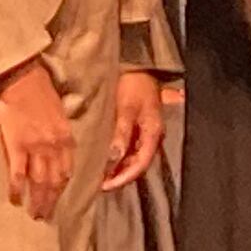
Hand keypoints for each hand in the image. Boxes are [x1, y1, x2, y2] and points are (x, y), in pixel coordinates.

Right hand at [0, 61, 76, 217]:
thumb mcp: (60, 113)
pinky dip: (17, 188)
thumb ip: (61, 134)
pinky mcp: (17, 145)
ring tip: (33, 214)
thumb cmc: (40, 91)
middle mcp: (54, 146)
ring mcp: (35, 147)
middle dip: (50, 201)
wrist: (22, 79)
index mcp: (66, 138)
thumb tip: (60, 151)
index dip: (62, 189)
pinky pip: (18, 173)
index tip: (57, 200)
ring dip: (37, 200)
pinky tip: (15, 199)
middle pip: (54, 181)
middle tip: (44, 216)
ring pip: (39, 181)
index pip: (67, 171)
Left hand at [98, 69, 166, 191]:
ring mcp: (144, 132)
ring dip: (116, 167)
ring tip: (97, 174)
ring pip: (131, 157)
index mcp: (153, 133)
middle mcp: (151, 137)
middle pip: (136, 165)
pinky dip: (116, 155)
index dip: (123, 178)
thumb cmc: (134, 84)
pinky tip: (102, 158)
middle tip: (97, 184)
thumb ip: (122, 133)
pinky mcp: (136, 127)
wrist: (138, 65)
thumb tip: (114, 158)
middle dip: (118, 176)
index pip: (140, 165)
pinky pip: (127, 147)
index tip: (105, 186)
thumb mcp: (127, 107)